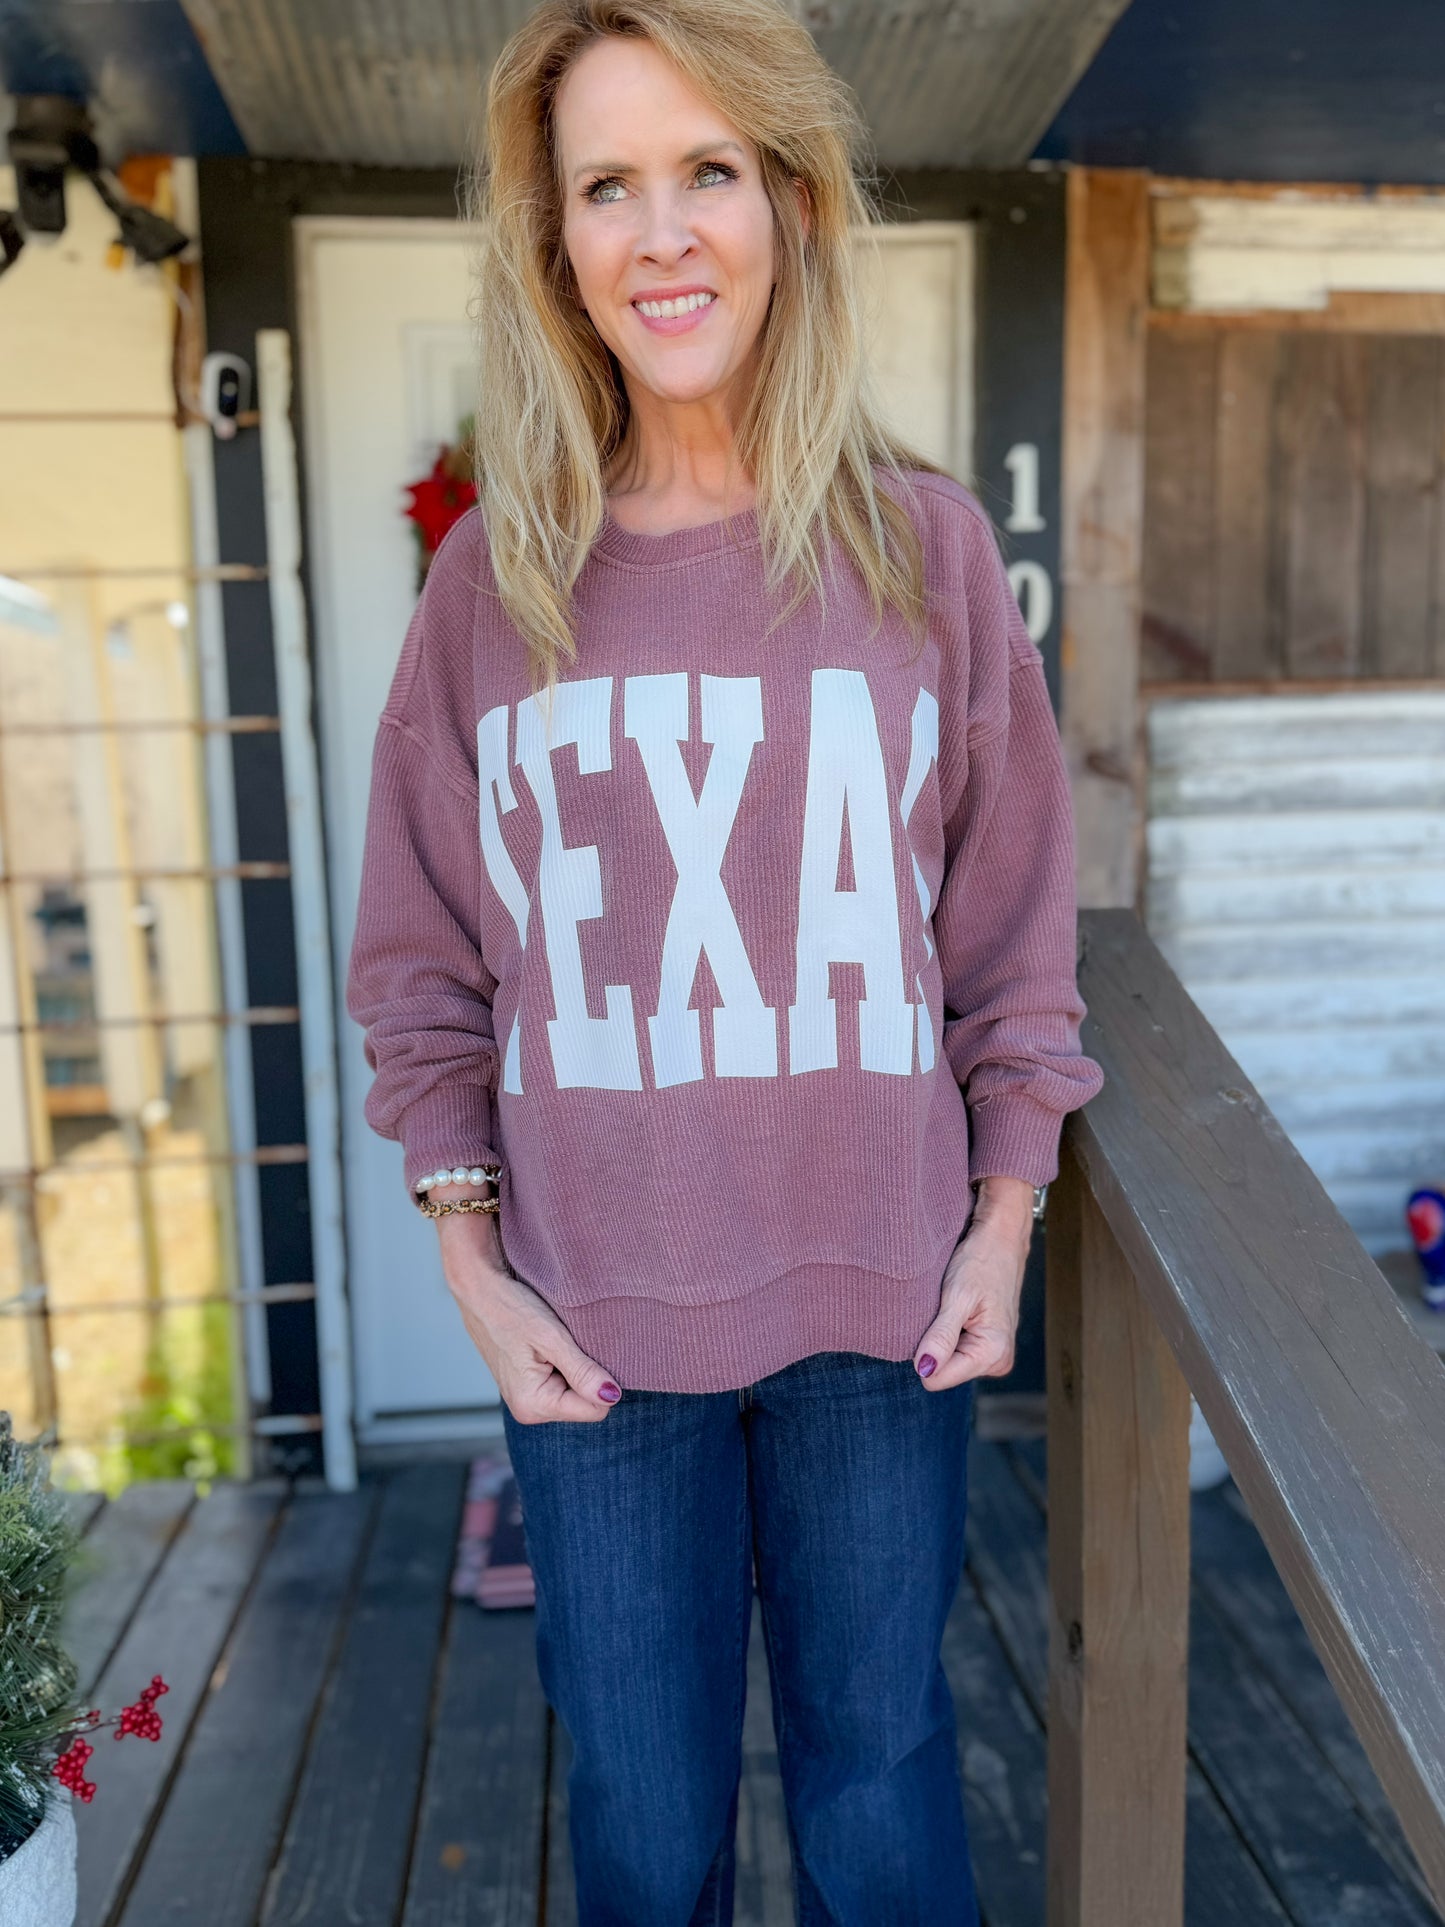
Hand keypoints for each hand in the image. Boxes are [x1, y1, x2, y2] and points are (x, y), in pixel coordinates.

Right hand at [434, 1211, 620, 1422]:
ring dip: (574, 1367)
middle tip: (567, 1343)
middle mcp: (528, 1409)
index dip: (601, 1382)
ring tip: (555, 1341)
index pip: (594, 1410)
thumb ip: (583, 1371)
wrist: (479, 1290)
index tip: (587, 1351)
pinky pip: (561, 1383)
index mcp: (534, 1404)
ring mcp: (526, 1398)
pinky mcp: (526, 1385)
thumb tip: (611, 1396)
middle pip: (584, 1403)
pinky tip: (549, 1344)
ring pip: (575, 1392)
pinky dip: (563, 1363)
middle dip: (586, 1374)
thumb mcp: (552, 1338)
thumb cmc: (510, 1309)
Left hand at [913, 1176, 1034, 1389]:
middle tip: (943, 1309)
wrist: (1001, 1238)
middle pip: (942, 1371)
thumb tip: (924, 1369)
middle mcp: (998, 1361)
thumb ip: (941, 1336)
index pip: (937, 1378)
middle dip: (935, 1343)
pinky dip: (949, 1331)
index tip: (931, 1320)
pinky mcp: (988, 1345)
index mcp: (993, 1353)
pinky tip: (956, 1310)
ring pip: (947, 1362)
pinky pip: (955, 1351)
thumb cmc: (981, 1261)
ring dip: (941, 1336)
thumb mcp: (957, 1296)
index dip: (925, 1352)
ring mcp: (994, 1354)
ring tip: (952, 1307)